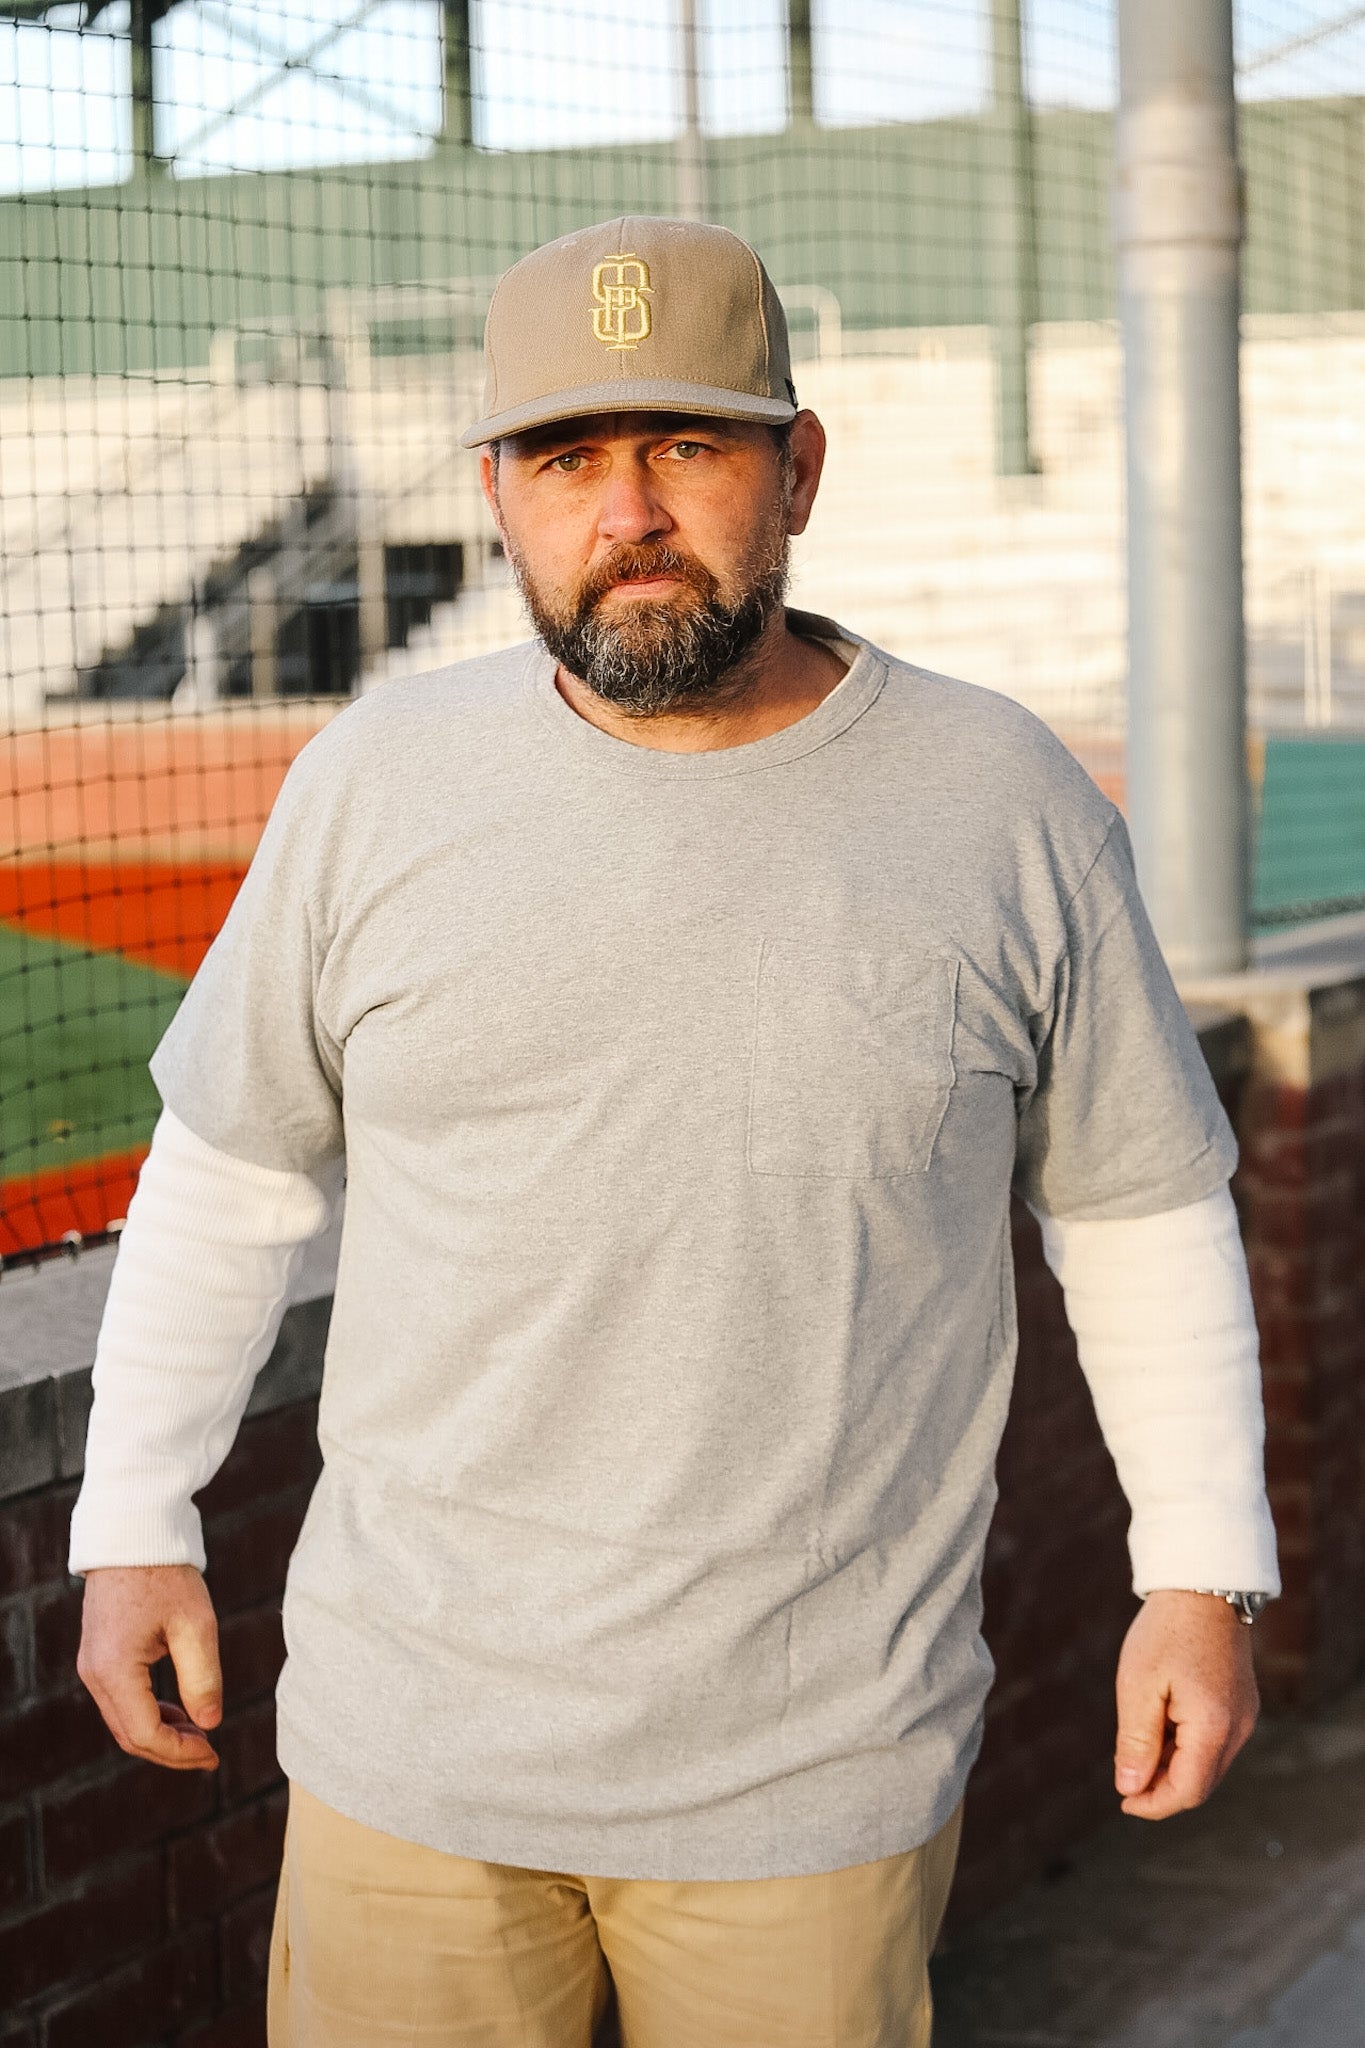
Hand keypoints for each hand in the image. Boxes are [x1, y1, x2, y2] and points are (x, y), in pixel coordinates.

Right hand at [77, 1564, 221, 1770]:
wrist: (133, 1536)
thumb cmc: (166, 1575)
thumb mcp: (195, 1624)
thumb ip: (203, 1677)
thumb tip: (211, 1724)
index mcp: (115, 1670)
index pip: (145, 1734)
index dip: (180, 1752)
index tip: (214, 1755)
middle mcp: (95, 1674)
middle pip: (130, 1735)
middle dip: (171, 1751)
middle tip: (211, 1755)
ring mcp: (92, 1666)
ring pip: (124, 1722)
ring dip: (161, 1734)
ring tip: (201, 1735)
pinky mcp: (99, 1657)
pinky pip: (121, 1701)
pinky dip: (150, 1714)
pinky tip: (180, 1713)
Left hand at [1113, 1589, 1258, 1818]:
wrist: (1203, 1585)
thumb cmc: (1165, 1631)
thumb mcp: (1138, 1685)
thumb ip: (1136, 1741)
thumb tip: (1130, 1789)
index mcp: (1214, 1727)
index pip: (1187, 1791)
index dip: (1153, 1804)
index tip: (1122, 1801)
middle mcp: (1239, 1728)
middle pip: (1200, 1784)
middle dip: (1162, 1789)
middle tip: (1125, 1777)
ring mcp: (1245, 1717)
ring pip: (1208, 1765)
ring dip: (1173, 1767)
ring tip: (1139, 1742)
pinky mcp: (1243, 1705)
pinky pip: (1215, 1743)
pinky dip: (1187, 1747)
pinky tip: (1161, 1725)